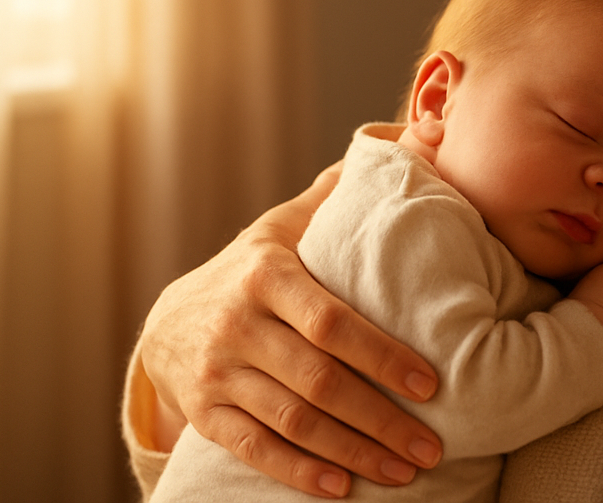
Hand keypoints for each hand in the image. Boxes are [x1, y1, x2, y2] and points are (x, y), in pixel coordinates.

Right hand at [134, 164, 443, 497]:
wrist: (170, 319)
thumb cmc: (256, 268)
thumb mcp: (288, 225)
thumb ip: (340, 190)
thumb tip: (401, 135)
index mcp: (268, 273)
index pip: (331, 322)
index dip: (381, 355)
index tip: (432, 383)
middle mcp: (239, 325)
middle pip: (319, 382)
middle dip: (381, 419)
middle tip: (433, 445)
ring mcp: (217, 374)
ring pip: (292, 422)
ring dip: (353, 453)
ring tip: (406, 472)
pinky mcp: (204, 414)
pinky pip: (255, 450)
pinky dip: (299, 473)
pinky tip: (342, 489)